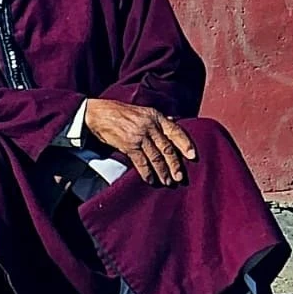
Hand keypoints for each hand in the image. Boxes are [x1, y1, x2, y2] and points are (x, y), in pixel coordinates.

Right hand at [82, 99, 196, 185]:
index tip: (193, 156)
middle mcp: (150, 126)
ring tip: (167, 182)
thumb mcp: (143, 112)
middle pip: (167, 149)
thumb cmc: (121, 113)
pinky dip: (147, 173)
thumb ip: (158, 119)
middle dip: (175, 165)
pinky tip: (151, 180)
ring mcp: (139, 135)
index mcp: (155, 116)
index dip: (185, 144)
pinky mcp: (128, 145)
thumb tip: (174, 122)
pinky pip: (141, 162)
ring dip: (163, 172)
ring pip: (156, 158)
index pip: (176, 131)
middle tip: (180, 178)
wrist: (99, 114)